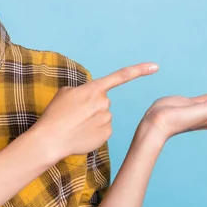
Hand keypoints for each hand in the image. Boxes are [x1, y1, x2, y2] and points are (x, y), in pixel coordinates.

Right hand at [33, 62, 158, 160]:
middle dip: (92, 106)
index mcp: (94, 89)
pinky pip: (103, 129)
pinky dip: (93, 131)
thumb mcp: (65, 93)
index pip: (121, 76)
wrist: (51, 139)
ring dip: (92, 119)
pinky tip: (81, 134)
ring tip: (75, 125)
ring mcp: (107, 119)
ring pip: (103, 116)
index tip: (155, 66)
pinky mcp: (107, 134)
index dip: (140, 70)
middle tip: (74, 114)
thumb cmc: (55, 114)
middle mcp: (104, 103)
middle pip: (103, 102)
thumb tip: (91, 98)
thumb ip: (82, 91)